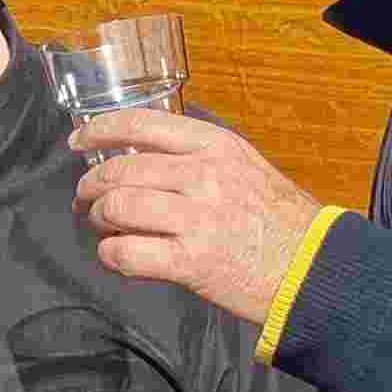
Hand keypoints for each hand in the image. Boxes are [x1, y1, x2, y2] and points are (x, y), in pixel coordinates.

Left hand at [69, 108, 330, 333]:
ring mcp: (196, 219)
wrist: (313, 267)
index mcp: (215, 146)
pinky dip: (111, 254)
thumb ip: (197, 156)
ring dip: (99, 218)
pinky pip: (126, 253)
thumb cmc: (278, 220)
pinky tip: (117, 254)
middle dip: (90, 185)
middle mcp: (203, 176)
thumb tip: (141, 154)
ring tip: (104, 226)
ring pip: (116, 208)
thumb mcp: (244, 166)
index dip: (99, 130)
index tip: (78, 141)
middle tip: (85, 198)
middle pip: (119, 170)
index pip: (140, 124)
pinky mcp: (190, 261)